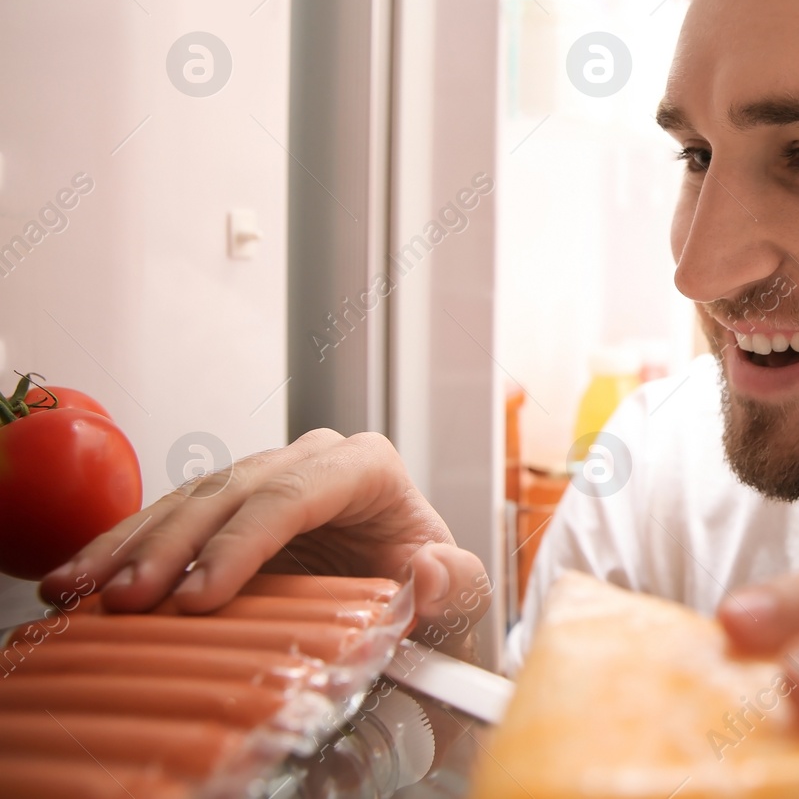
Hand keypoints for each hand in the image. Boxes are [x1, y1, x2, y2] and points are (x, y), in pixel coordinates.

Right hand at [37, 429, 490, 652]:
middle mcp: (310, 460)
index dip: (243, 543)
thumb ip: (454, 585)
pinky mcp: (228, 507)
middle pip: (233, 491)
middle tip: (131, 600)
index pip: (296, 494)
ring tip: (83, 589)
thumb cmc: (426, 584)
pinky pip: (170, 517)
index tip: (202, 596)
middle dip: (175, 544)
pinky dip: (124, 546)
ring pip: (191, 498)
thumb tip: (427, 568)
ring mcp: (264, 478)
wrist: (407, 588)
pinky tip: (80, 577)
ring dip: (134, 544)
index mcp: (365, 467)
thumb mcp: (457, 595)